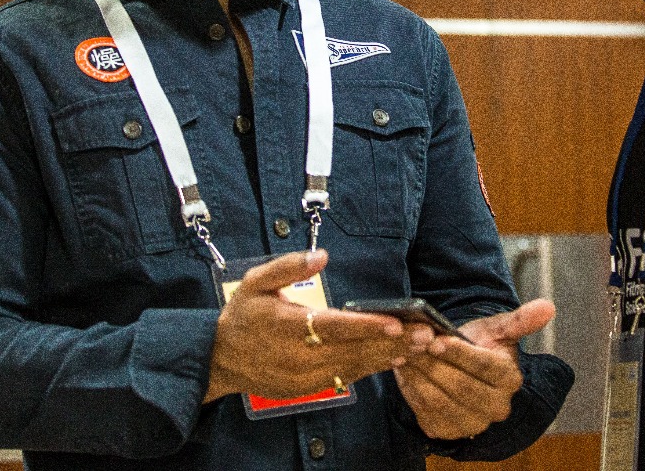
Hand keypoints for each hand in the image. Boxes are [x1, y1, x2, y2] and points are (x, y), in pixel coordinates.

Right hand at [203, 250, 432, 401]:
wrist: (220, 358)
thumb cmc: (243, 315)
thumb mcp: (256, 281)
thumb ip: (289, 266)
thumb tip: (322, 256)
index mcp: (285, 326)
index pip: (331, 326)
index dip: (364, 326)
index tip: (394, 322)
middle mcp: (297, 355)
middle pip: (351, 350)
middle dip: (390, 342)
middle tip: (425, 334)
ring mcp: (303, 376)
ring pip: (353, 366)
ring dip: (387, 356)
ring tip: (419, 345)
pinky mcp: (308, 388)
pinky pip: (345, 378)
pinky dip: (371, 367)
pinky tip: (394, 357)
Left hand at [393, 298, 554, 439]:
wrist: (461, 371)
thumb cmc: (479, 346)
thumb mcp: (496, 329)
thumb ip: (520, 320)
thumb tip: (548, 307)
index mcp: (510, 379)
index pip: (484, 367)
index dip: (460, 353)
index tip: (438, 338)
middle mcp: (496, 407)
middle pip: (460, 385)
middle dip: (435, 362)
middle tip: (415, 342)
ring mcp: (473, 423)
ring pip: (441, 399)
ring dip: (420, 374)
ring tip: (406, 352)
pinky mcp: (448, 431)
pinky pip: (426, 412)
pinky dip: (413, 390)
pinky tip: (405, 370)